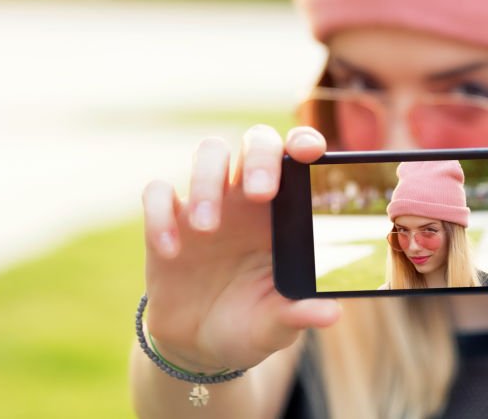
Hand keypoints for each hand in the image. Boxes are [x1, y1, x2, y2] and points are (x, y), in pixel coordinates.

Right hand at [141, 126, 340, 371]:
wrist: (199, 347)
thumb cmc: (251, 324)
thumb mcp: (276, 326)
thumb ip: (299, 315)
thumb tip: (331, 313)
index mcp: (285, 212)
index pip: (298, 158)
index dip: (304, 142)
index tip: (310, 152)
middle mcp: (248, 198)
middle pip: (256, 140)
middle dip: (260, 156)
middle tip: (259, 193)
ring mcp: (207, 203)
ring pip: (209, 151)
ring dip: (207, 180)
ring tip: (207, 227)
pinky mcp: (167, 219)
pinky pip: (157, 192)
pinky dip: (160, 213)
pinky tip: (171, 250)